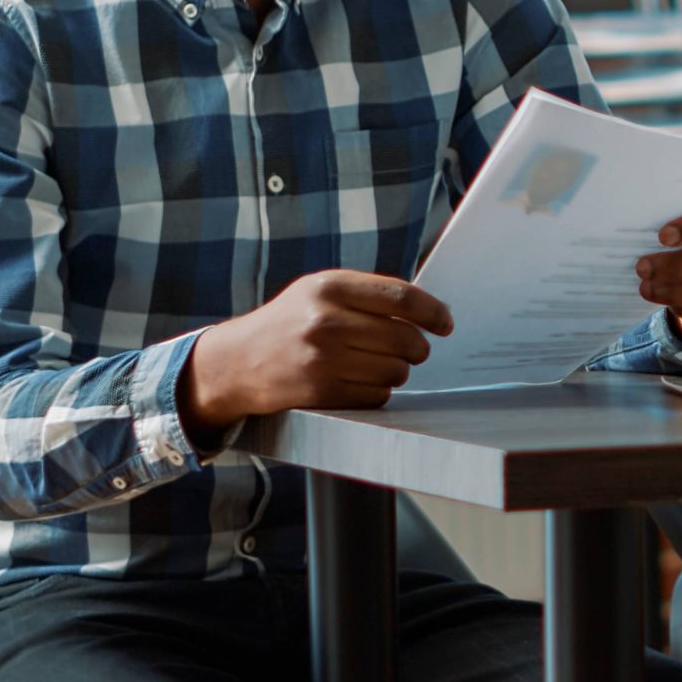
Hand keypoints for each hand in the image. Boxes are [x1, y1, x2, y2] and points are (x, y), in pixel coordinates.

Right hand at [182, 270, 454, 433]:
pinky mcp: (321, 391)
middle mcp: (325, 320)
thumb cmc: (290, 323)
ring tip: (377, 364)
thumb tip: (430, 310)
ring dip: (397, 371)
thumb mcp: (319, 291)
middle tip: (412, 349)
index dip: (433, 312)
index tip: (445, 323)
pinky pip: (377, 395)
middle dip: (418, 347)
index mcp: (330, 286)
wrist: (236, 362)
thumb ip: (369, 294)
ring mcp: (323, 358)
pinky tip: (359, 381)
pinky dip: (378, 391)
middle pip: (405, 337)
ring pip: (396, 370)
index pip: (402, 296)